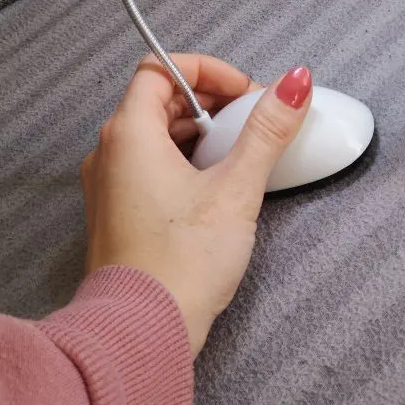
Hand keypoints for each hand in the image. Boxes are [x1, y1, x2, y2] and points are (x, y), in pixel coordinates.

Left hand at [80, 54, 311, 356]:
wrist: (141, 335)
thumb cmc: (181, 263)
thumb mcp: (236, 190)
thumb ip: (267, 131)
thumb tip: (295, 82)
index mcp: (129, 134)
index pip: (160, 69)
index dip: (207, 71)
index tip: (245, 93)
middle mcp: (110, 152)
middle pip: (159, 99)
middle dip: (210, 100)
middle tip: (252, 119)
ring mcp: (109, 184)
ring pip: (155, 134)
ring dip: (200, 132)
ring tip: (241, 153)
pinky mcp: (118, 213)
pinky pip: (150, 165)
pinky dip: (184, 160)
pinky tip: (216, 185)